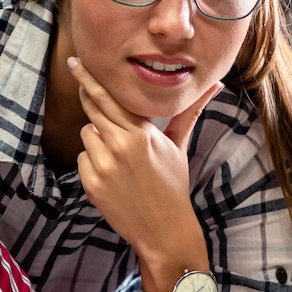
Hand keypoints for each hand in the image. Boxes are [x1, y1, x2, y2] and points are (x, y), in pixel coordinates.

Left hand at [67, 56, 219, 286]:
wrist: (163, 229)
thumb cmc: (172, 184)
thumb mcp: (178, 146)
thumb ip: (189, 112)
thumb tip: (215, 85)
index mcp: (142, 133)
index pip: (110, 97)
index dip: (90, 79)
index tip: (76, 62)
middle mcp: (121, 145)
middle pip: (93, 108)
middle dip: (85, 93)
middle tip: (77, 72)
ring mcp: (104, 165)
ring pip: (87, 134)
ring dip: (97, 138)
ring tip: (119, 156)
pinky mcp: (92, 183)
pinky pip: (83, 158)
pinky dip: (92, 162)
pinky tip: (112, 175)